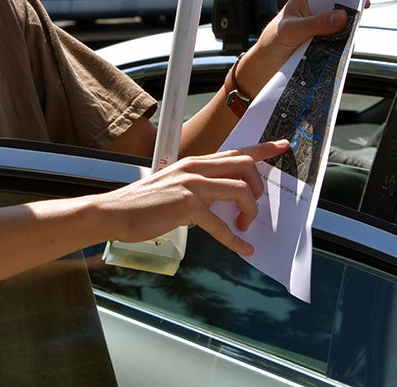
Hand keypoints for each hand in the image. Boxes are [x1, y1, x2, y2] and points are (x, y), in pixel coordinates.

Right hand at [103, 140, 288, 256]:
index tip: (282, 146)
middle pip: (244, 165)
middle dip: (259, 188)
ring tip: (244, 227)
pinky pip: (221, 224)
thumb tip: (222, 202)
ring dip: (251, 211)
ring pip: (240, 189)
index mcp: (193, 163)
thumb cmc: (142, 203)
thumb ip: (198, 189)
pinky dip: (236, 240)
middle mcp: (194, 168)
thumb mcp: (174, 187)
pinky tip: (244, 249)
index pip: (234, 151)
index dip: (262, 149)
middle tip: (256, 208)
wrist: (114, 211)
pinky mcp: (186, 205)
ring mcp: (190, 185)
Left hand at [237, 0, 350, 96]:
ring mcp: (326, 25)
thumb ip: (314, 23)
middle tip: (362, 10)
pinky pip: (344, 37)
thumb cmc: (272, 41)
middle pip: (342, 1)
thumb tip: (342, 16)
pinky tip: (348, 43)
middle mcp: (318, 8)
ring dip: (352, 24)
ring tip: (353, 29)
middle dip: (354, 4)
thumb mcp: (290, 31)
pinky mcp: (330, 41)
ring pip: (346, 20)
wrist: (266, 65)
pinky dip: (348, 40)